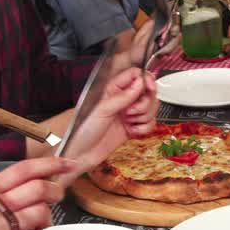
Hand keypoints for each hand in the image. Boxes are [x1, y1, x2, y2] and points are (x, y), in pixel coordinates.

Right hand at [0, 157, 70, 229]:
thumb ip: (20, 186)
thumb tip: (53, 171)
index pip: (24, 169)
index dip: (51, 164)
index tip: (69, 164)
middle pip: (38, 188)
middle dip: (55, 192)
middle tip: (56, 197)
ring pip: (41, 212)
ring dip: (44, 221)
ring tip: (31, 227)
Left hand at [60, 67, 157, 182]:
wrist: (79, 153)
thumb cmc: (81, 130)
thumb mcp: (102, 110)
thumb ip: (123, 96)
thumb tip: (139, 83)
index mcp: (112, 90)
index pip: (135, 76)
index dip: (146, 80)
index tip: (149, 88)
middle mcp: (122, 100)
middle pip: (147, 93)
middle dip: (145, 103)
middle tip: (132, 111)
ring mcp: (128, 115)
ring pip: (150, 109)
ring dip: (145, 116)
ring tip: (130, 121)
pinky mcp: (132, 128)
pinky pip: (149, 124)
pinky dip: (144, 128)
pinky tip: (133, 131)